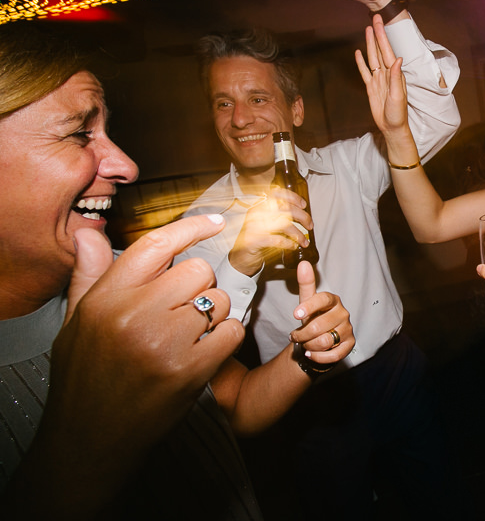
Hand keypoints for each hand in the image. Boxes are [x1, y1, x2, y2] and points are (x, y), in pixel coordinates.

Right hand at [14, 216, 245, 516]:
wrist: (92, 438)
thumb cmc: (86, 376)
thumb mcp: (77, 322)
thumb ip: (90, 276)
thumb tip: (90, 234)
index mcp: (107, 298)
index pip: (157, 244)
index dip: (191, 227)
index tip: (215, 221)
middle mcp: (134, 314)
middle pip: (198, 270)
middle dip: (199, 286)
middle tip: (181, 311)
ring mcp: (164, 343)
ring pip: (219, 299)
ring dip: (215, 314)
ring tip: (188, 336)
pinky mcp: (190, 370)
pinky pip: (231, 332)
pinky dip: (226, 340)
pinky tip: (204, 353)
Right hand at [229, 188, 312, 275]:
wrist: (241, 257)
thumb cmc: (257, 238)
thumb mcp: (266, 222)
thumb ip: (279, 214)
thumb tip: (302, 213)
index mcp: (259, 205)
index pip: (277, 194)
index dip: (293, 197)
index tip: (304, 205)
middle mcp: (256, 213)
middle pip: (285, 209)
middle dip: (302, 217)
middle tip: (310, 225)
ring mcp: (254, 226)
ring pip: (284, 224)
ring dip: (298, 234)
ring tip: (304, 242)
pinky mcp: (255, 241)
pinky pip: (278, 240)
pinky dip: (289, 243)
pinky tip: (293, 246)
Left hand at [289, 261, 354, 364]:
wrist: (318, 339)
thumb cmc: (313, 318)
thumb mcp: (306, 302)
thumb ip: (305, 284)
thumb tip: (303, 263)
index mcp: (333, 300)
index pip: (323, 299)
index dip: (309, 307)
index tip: (295, 315)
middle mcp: (343, 313)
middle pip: (320, 325)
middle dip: (303, 334)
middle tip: (296, 336)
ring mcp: (348, 329)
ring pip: (325, 341)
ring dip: (309, 346)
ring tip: (306, 344)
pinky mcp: (350, 345)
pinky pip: (333, 355)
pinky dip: (318, 357)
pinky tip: (311, 354)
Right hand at [355, 16, 407, 135]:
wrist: (391, 127)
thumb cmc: (398, 114)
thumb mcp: (398, 96)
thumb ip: (396, 77)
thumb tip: (397, 59)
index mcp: (394, 74)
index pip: (387, 51)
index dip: (382, 36)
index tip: (379, 22)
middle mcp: (386, 74)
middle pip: (379, 50)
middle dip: (377, 34)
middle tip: (374, 18)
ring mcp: (378, 80)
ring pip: (372, 57)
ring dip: (370, 44)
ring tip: (367, 30)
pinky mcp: (371, 87)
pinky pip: (365, 72)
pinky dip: (361, 62)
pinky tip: (358, 52)